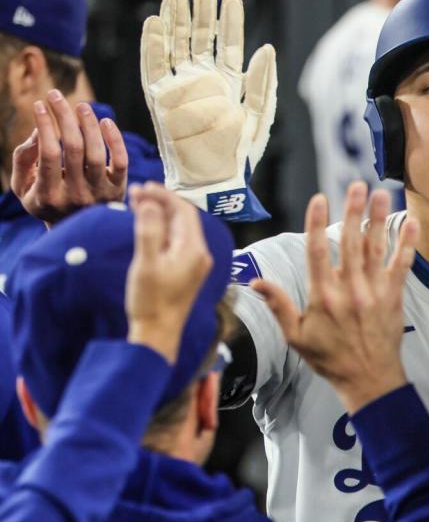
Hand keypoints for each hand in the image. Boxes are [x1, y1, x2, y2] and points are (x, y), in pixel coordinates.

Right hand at [11, 90, 126, 224]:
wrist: (76, 229)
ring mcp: (99, 193)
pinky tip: (106, 122)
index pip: (48, 154)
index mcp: (49, 194)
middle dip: (64, 117)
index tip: (39, 105)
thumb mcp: (23, 187)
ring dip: (89, 124)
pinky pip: (121, 161)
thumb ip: (23, 160)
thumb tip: (37, 132)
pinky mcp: (118, 189)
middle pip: (73, 148)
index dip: (44, 126)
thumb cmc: (45, 201)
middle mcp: (76, 195)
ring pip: (97, 153)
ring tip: (81, 105)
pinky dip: (115, 140)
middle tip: (56, 96)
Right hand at [125, 183, 213, 363]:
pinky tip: (146, 227)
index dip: (163, 196)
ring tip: (136, 205)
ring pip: (179, 229)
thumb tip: (149, 203)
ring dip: (160, 215)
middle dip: (160, 202)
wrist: (158, 334)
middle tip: (135, 193)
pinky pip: (176, 241)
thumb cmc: (151, 301)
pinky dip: (162, 230)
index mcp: (194, 249)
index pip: (183, 211)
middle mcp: (200, 254)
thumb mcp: (145, 263)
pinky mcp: (187, 271)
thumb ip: (148, 231)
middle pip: (183, 218)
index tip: (141, 187)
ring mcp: (195, 263)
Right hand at [140, 0, 276, 220]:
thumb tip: (267, 48)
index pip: (229, 45)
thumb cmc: (238, 156)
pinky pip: (153, 68)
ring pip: (175, 47)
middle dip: (201, 13)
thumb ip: (263, 84)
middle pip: (200, 39)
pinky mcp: (160, 100)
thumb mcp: (258, 118)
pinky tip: (156, 23)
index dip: (230, 22)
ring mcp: (180, 89)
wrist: (214, 182)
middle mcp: (203, 82)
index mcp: (229, 84)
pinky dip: (153, 46)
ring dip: (175, 20)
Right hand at [252, 183, 419, 412]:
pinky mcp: (393, 296)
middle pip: (350, 242)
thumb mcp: (296, 336)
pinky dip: (407, 243)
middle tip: (357, 185)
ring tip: (381, 193)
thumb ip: (278, 305)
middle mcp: (349, 290)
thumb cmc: (330, 358)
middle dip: (353, 210)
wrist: (368, 380)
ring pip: (375, 248)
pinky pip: (402, 265)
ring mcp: (374, 292)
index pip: (316, 252)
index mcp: (322, 296)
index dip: (315, 222)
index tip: (318, 198)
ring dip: (378, 219)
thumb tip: (254, 283)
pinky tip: (411, 222)